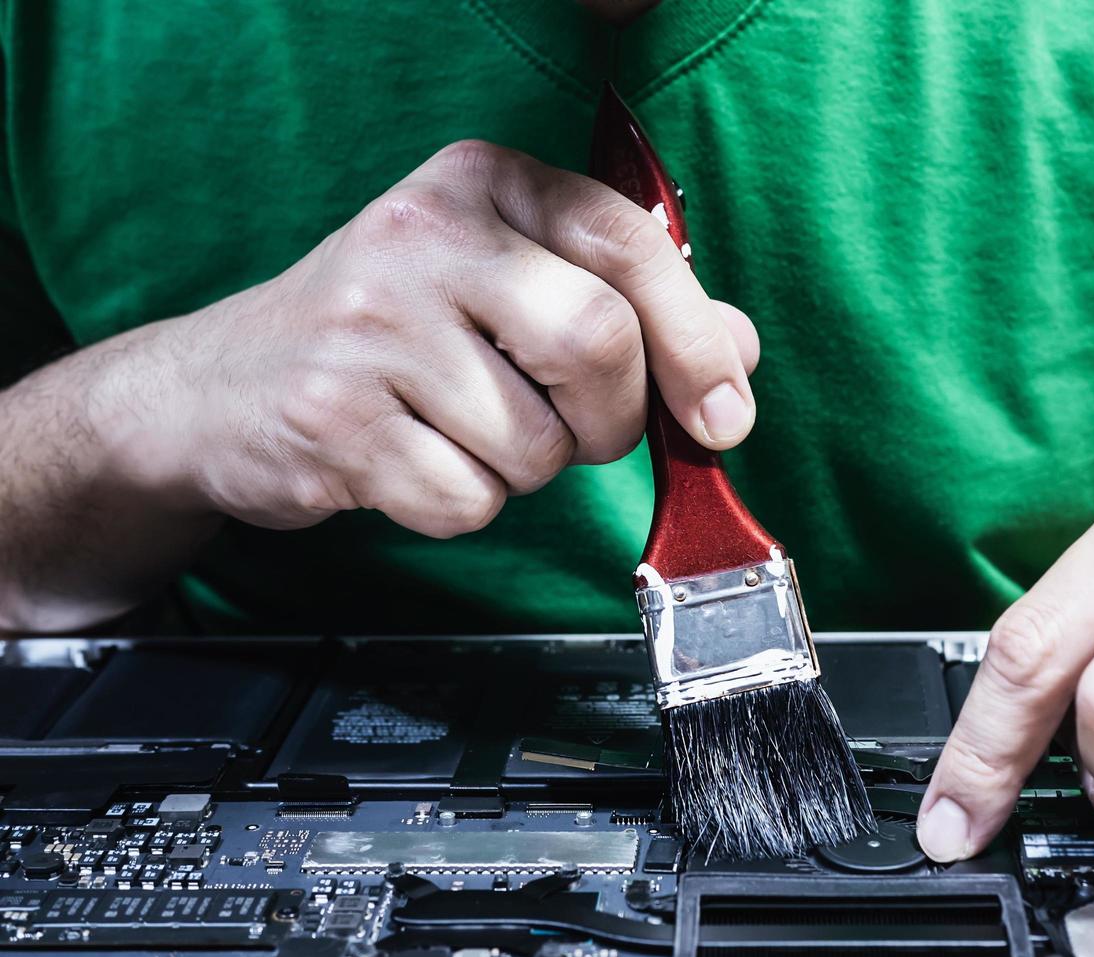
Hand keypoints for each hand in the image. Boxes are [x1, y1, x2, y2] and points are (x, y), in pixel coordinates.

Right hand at [145, 140, 757, 535]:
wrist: (224, 387)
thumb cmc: (392, 333)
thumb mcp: (507, 286)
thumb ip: (627, 307)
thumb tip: (737, 355)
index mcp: (481, 183)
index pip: (629, 244)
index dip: (697, 339)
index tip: (724, 411)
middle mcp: (423, 237)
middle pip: (595, 342)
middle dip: (612, 419)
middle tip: (581, 431)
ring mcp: (370, 326)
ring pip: (535, 443)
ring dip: (527, 468)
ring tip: (465, 429)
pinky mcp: (336, 419)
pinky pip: (466, 500)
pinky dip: (462, 505)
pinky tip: (416, 460)